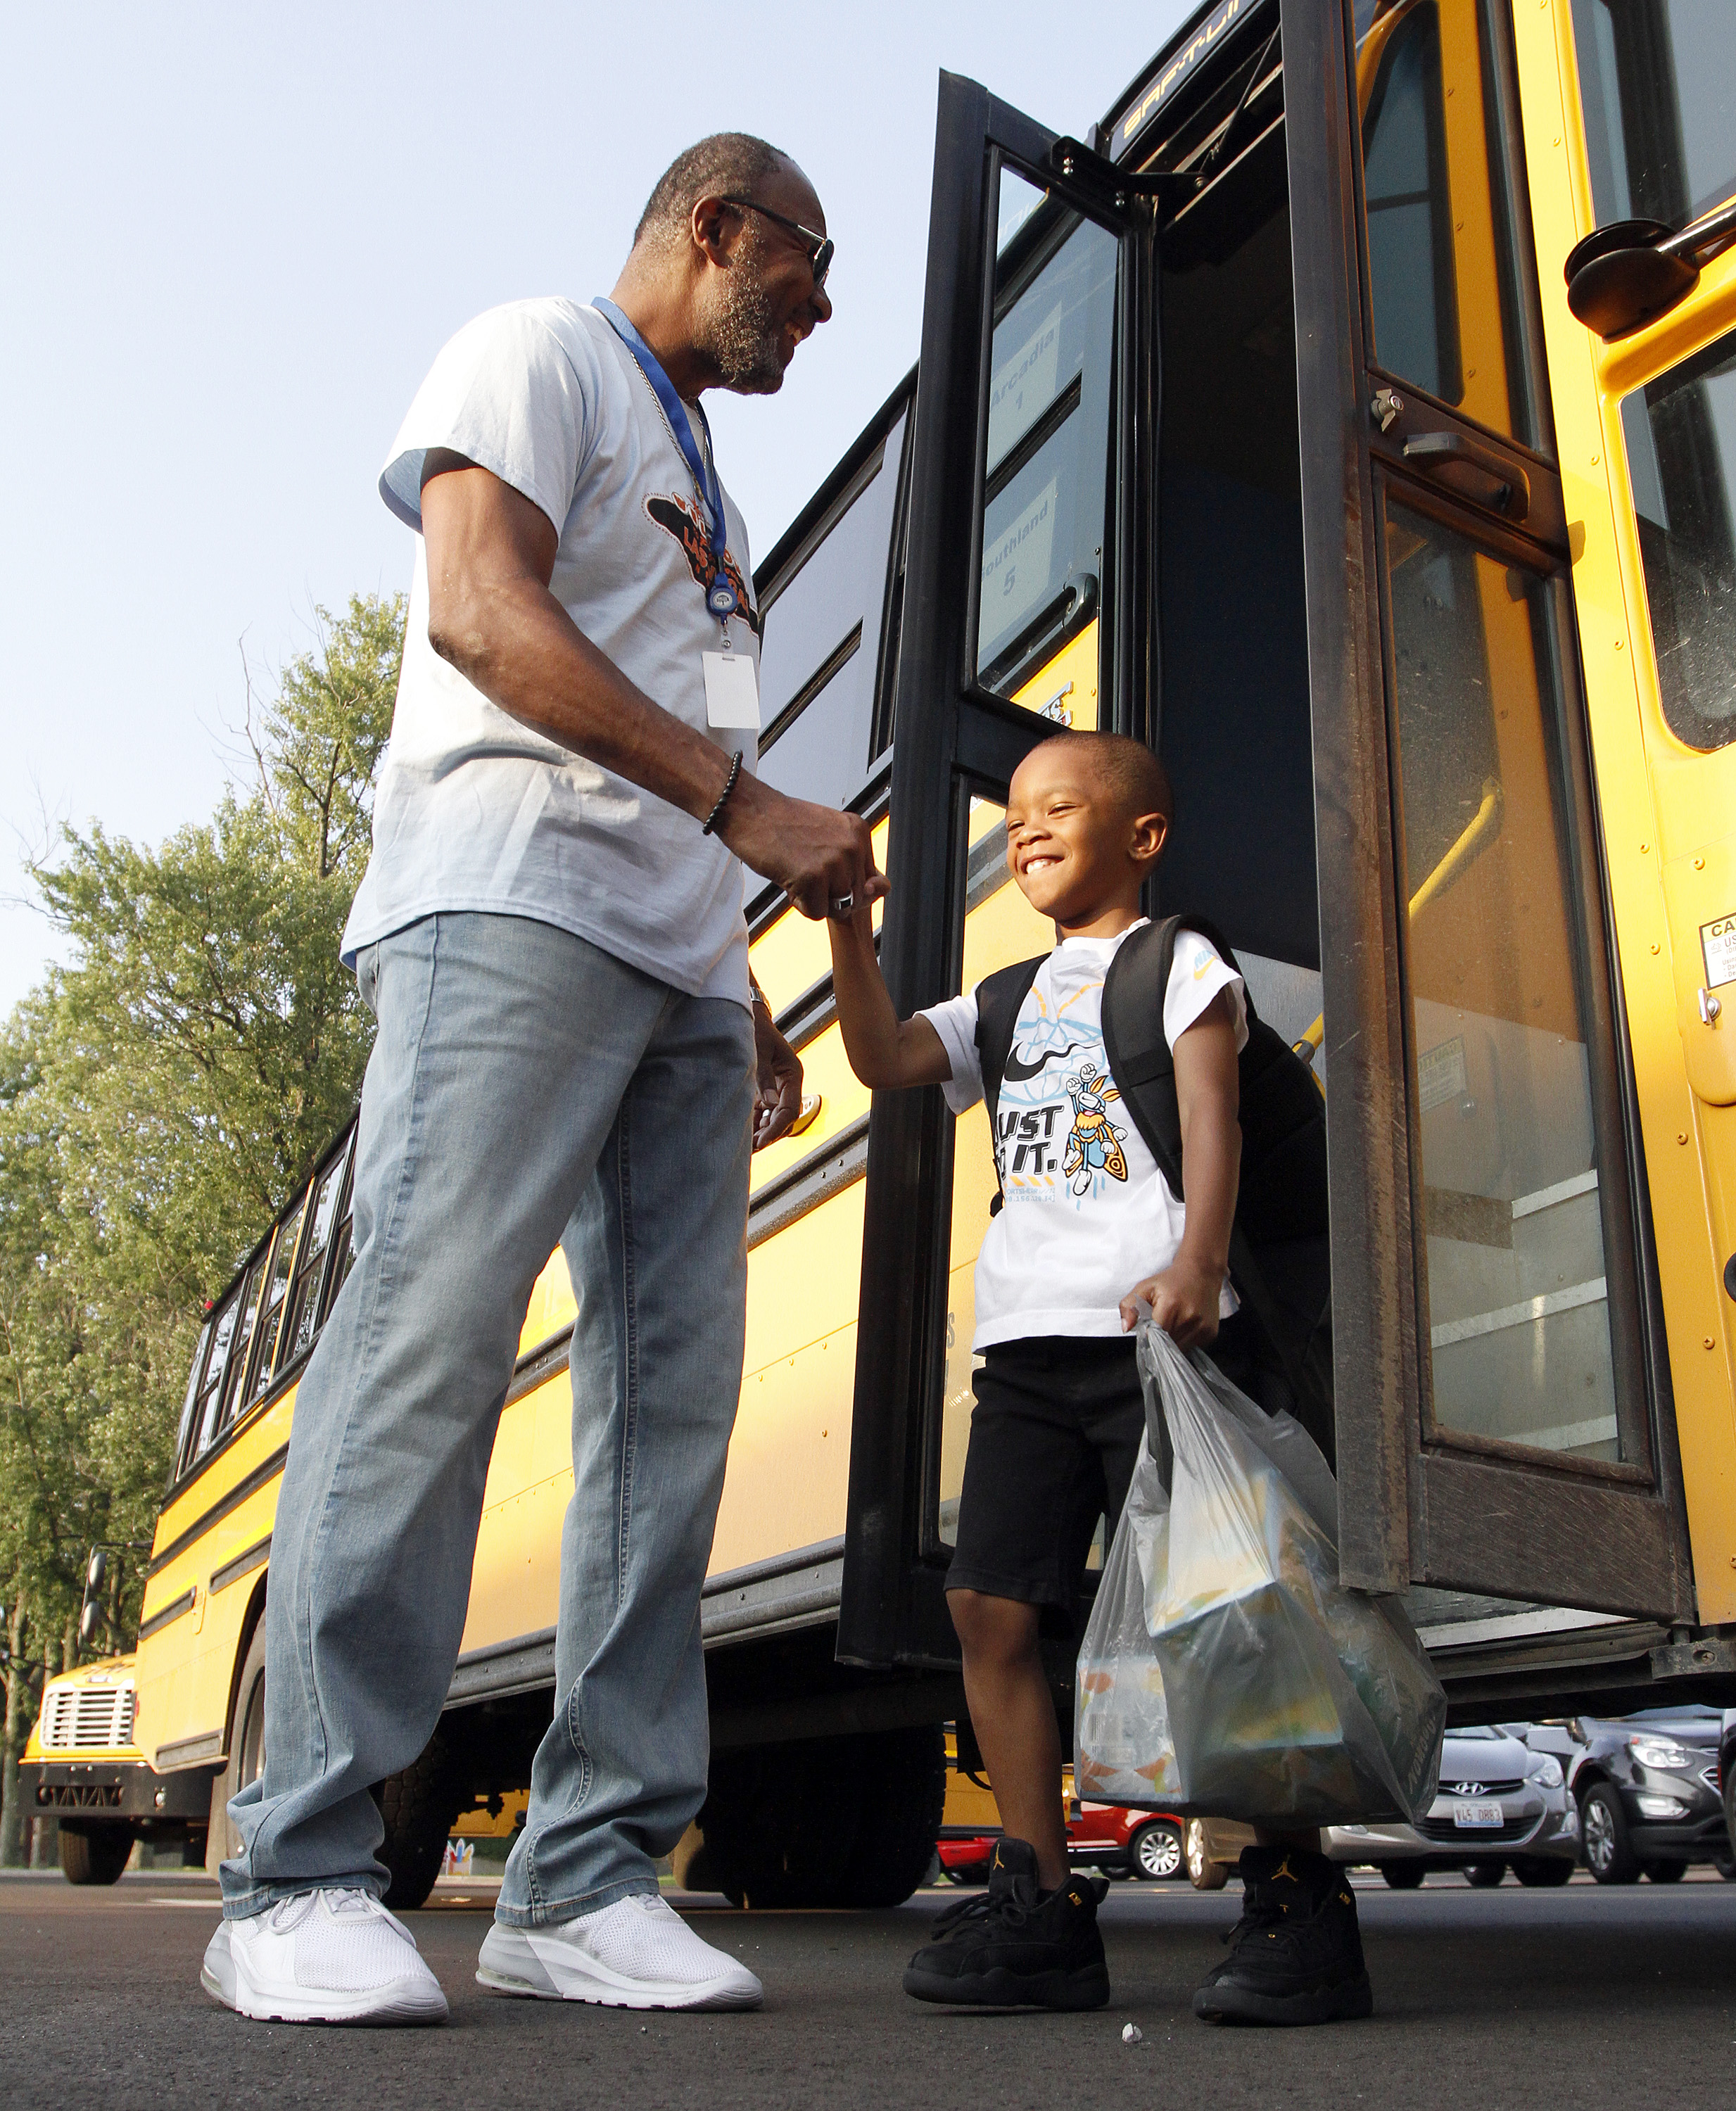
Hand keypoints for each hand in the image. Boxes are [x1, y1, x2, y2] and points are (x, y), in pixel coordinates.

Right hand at [722, 776, 886, 921]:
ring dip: (816, 900)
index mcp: (859, 831)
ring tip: (797, 874)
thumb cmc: (783, 824)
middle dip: (831, 893)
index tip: (823, 868)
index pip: (871, 880)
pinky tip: (788, 879)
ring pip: (839, 908)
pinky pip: (817, 914)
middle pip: (855, 897)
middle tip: (804, 868)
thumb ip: (856, 865)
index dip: (846, 884)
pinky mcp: (813, 878)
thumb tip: (881, 891)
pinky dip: (800, 904)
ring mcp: (834, 861)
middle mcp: (852, 845)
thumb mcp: (828, 835)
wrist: (748, 810)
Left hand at [751, 1002, 803, 1151]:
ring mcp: (775, 1088)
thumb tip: (769, 1104)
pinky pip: (762, 1111)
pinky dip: (753, 1123)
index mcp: (792, 1074)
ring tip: (746, 1147)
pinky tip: (742, 1134)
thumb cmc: (756, 1028)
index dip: (776, 1127)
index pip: (790, 1109)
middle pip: (784, 1118)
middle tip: (752, 1148)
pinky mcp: (763, 1089)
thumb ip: (763, 1076)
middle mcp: (787, 1084)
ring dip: (762, 1132)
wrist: (749, 1016)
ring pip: (773, 1118)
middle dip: (770, 1134)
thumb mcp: (758, 1049)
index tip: (762, 1140)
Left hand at [1120, 1258, 1223, 1347]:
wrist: (1201, 1273)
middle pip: (1167, 1345)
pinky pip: (1192, 1347)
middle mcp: (1189, 1318)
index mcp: (1170, 1306)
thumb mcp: (1145, 1288)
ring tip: (1174, 1324)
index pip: (1154, 1336)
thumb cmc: (1170, 1282)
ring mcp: (1202, 1327)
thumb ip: (1130, 1307)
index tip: (1148, 1331)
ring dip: (1173, 1343)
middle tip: (1161, 1325)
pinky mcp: (1210, 1333)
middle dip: (1160, 1340)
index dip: (1149, 1336)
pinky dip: (1185, 1341)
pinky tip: (1185, 1326)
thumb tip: (1126, 1328)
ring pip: (1179, 1350)